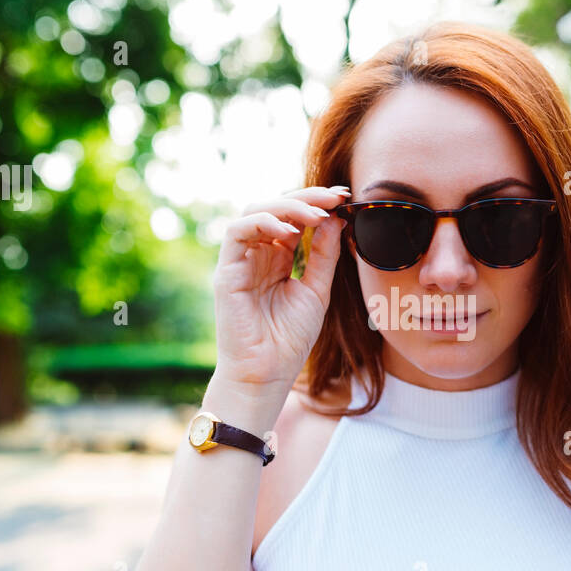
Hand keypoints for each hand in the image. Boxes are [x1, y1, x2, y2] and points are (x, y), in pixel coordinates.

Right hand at [211, 186, 348, 389]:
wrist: (267, 374)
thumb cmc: (289, 340)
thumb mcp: (317, 290)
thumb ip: (324, 255)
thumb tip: (336, 219)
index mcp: (276, 257)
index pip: (294, 218)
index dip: (317, 203)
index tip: (345, 197)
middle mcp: (256, 254)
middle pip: (275, 207)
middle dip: (307, 197)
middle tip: (336, 196)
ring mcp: (240, 260)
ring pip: (255, 211)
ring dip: (288, 206)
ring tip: (318, 212)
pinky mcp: (226, 271)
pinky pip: (237, 232)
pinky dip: (263, 222)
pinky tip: (290, 230)